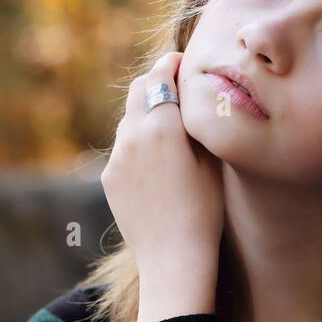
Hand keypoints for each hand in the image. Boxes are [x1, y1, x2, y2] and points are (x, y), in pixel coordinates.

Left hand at [101, 52, 224, 287]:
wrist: (173, 259)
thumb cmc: (204, 212)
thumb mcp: (212, 161)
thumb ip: (199, 121)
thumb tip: (196, 95)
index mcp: (161, 126)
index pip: (161, 76)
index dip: (172, 64)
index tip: (183, 62)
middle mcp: (132, 136)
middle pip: (138, 90)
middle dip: (156, 83)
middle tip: (175, 86)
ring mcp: (117, 157)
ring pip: (129, 120)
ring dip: (146, 114)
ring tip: (170, 128)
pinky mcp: (109, 177)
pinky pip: (123, 148)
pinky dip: (137, 143)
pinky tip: (158, 163)